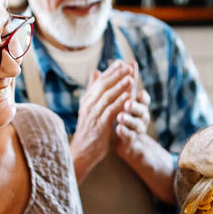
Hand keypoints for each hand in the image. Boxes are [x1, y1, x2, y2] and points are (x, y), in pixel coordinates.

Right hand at [70, 60, 136, 180]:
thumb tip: (96, 71)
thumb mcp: (90, 108)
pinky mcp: (99, 125)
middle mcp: (89, 104)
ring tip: (130, 78)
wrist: (82, 151)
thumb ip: (94, 91)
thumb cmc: (89, 130)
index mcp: (87, 100)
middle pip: (103, 85)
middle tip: (128, 66)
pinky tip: (128, 97)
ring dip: (119, 87)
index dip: (110, 71)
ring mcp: (93, 114)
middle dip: (116, 75)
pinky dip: (119, 103)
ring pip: (107, 97)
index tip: (121, 62)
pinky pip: (110, 111)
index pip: (99, 81)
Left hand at [113, 87, 156, 160]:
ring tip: (120, 117)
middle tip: (128, 102)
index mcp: (139, 105)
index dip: (140, 92)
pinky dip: (124, 132)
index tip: (133, 84)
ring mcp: (137, 128)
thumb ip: (122, 82)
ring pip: (136, 123)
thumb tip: (119, 62)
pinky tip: (118, 129)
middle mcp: (141, 115)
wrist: (126, 141)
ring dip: (128, 119)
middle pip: (141, 109)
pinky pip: (129, 136)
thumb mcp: (124, 98)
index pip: (142, 96)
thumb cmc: (125, 116)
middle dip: (135, 105)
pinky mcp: (131, 139)